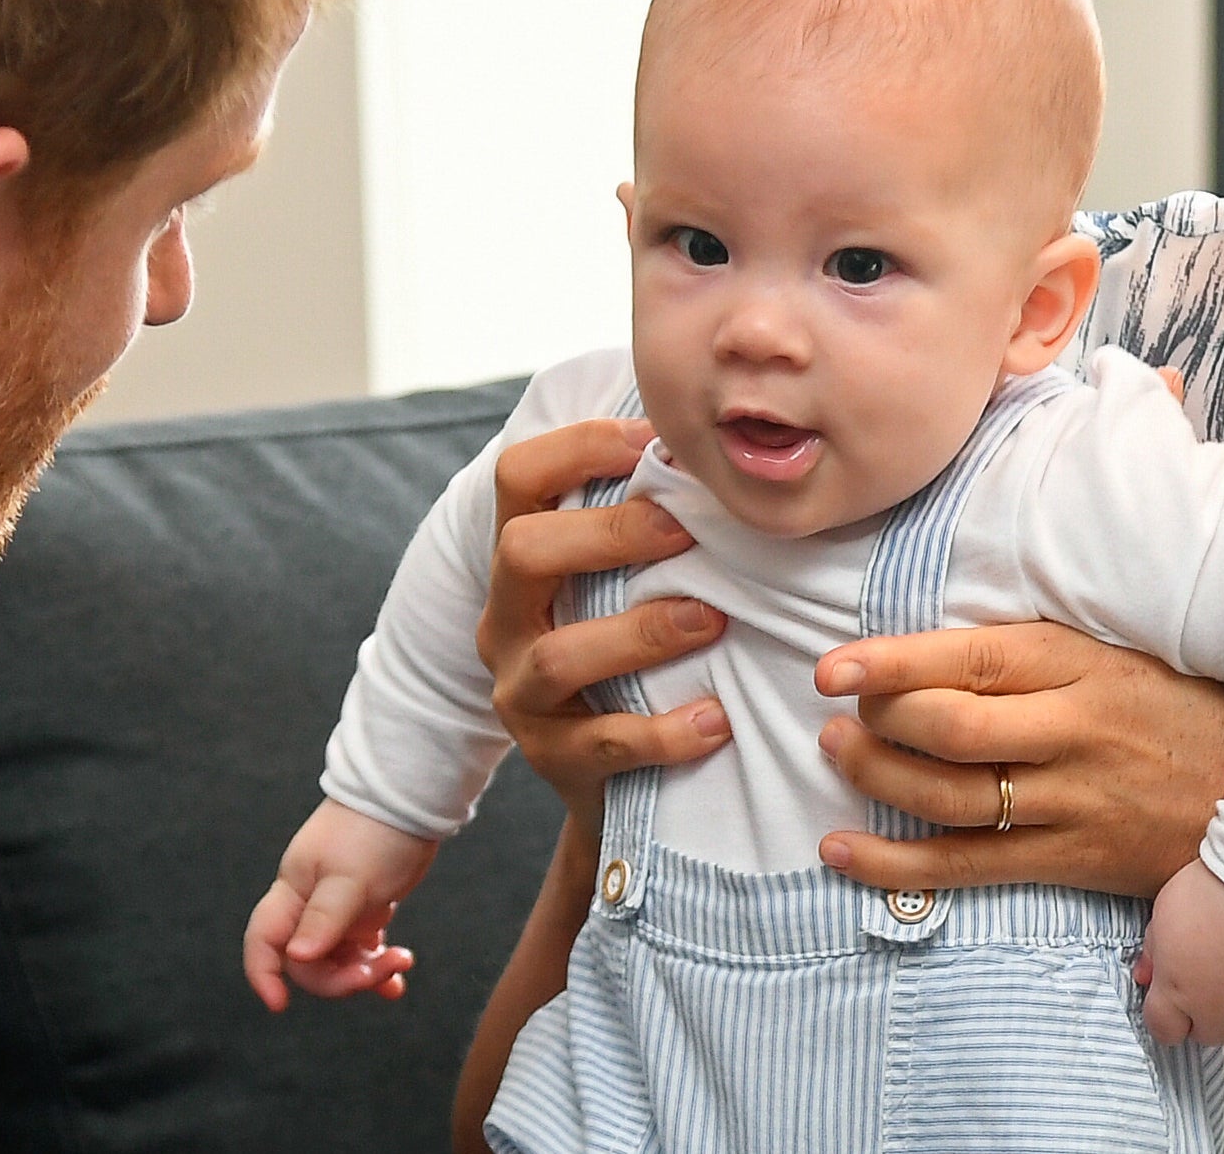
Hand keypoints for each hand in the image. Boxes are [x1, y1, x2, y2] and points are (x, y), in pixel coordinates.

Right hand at [241, 800, 437, 1011]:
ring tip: (400, 963)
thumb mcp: (350, 878)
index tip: (280, 1004)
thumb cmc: (375, 831)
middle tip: (381, 970)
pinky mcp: (365, 909)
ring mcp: (337, 909)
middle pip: (308, 961)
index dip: (264, 973)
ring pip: (338, 959)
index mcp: (295, 892)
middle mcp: (310, 904)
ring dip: (366, 972)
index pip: (264, 940)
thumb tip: (297, 956)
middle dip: (342, 977)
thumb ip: (324, 918)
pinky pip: (363, 949)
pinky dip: (378, 965)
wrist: (410, 798)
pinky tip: (398, 977)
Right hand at [478, 418, 730, 830]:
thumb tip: (718, 445)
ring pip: (558, 655)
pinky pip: (601, 743)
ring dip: (641, 633)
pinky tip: (715, 720)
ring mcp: (521, 693)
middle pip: (520, 551)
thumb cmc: (636, 656)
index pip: (519, 477)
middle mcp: (505, 620)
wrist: (616, 783)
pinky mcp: (552, 760)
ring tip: (711, 621)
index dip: (578, 446)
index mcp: (522, 562)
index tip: (652, 440)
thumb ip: (650, 524)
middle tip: (686, 530)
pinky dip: (663, 731)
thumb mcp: (624, 584)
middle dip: (607, 533)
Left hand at [809, 620, 1223, 898]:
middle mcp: (1073, 733)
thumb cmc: (1182, 709)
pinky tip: (842, 851)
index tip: (834, 667)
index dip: (892, 663)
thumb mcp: (1118, 653)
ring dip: (876, 778)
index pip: (971, 659)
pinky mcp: (1071, 860)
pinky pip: (967, 867)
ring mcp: (1072, 802)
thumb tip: (934, 643)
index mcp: (1081, 666)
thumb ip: (1035, 650)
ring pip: (949, 797)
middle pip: (951, 730)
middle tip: (837, 712)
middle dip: (877, 722)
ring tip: (835, 755)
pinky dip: (895, 864)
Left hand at [1135, 862, 1223, 1093]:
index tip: (1178, 1014)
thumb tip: (1144, 977)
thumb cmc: (1219, 883)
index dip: (1171, 1020)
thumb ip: (1154, 948)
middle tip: (1219, 1000)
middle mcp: (1215, 1011)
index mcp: (1177, 988)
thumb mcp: (1167, 907)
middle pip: (1206, 1036)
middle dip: (1209, 1020)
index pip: (1164, 1029)